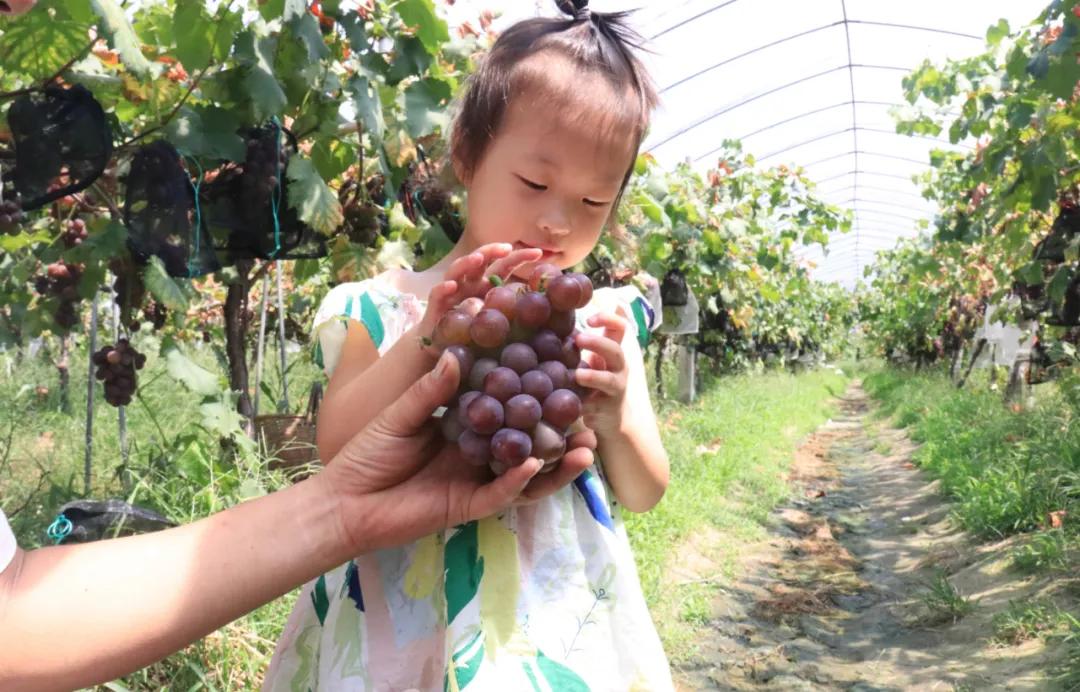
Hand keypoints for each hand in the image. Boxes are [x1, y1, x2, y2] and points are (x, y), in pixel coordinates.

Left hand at [317, 350, 588, 551]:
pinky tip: (534, 464)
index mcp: (465, 424)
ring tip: (584, 446)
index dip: (529, 388)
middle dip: (559, 427)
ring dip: (555, 461)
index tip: (557, 366)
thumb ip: (431, 391)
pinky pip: (500, 493)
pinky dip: (518, 480)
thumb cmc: (367, 454)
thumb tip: (458, 357)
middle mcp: (478, 451)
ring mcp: (476, 479)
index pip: (505, 403)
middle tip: (588, 410)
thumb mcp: (400, 415)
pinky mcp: (467, 506)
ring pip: (526, 472)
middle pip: (527, 438)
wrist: (344, 502)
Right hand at [418, 243, 542, 342]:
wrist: (444, 348)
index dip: (518, 257)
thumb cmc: (474, 331)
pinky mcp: (436, 306)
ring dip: (466, 263)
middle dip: (491, 251)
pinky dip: (443, 288)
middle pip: (479, 260)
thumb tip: (550, 309)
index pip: (503, 265)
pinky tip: (451, 285)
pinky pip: (437, 294)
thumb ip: (516, 312)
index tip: (538, 253)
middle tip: (506, 248)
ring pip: (456, 271)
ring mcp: (452, 292)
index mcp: (486, 285)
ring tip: (478, 259)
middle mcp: (469, 284)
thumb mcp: (499, 320)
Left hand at [573, 311, 629, 436]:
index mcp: (614, 353)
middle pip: (615, 351)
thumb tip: (560, 313)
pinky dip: (582, 403)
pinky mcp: (606, 410)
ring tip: (577, 375)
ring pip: (609, 381)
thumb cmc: (596, 382)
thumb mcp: (592, 359)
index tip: (589, 319)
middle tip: (578, 339)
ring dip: (594, 376)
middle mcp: (619, 369)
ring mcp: (614, 390)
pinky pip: (594, 406)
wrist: (610, 419)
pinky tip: (569, 402)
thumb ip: (583, 341)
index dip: (608, 319)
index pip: (621, 328)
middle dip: (598, 343)